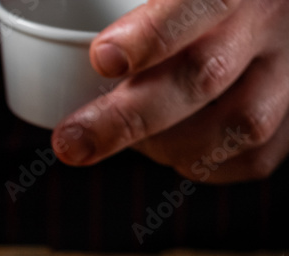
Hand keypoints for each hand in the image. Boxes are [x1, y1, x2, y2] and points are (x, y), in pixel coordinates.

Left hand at [52, 0, 288, 182]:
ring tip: (127, 142)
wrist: (266, 8)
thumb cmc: (193, 3)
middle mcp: (272, 20)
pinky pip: (254, 158)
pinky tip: (170, 150)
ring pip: (239, 126)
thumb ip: (135, 6)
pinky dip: (202, 165)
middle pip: (205, 75)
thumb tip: (63, 15)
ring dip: (167, 146)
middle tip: (70, 142)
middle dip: (127, 119)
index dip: (152, 36)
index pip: (200, 3)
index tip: (101, 60)